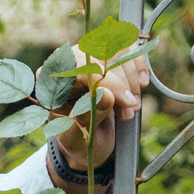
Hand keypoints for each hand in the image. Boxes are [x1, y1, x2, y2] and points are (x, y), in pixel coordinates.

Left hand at [53, 48, 151, 168]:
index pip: (83, 68)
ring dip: (132, 79)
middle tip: (129, 112)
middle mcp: (68, 62)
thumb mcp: (76, 137)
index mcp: (51, 81)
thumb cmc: (76, 140)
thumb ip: (87, 116)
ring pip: (118, 51)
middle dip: (123, 85)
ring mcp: (89, 57)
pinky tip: (142, 85)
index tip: (128, 102)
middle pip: (103, 57)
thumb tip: (106, 93)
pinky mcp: (106, 58)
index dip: (110, 83)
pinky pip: (128, 50)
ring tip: (132, 108)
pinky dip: (139, 67)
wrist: (88, 142)